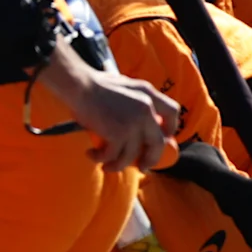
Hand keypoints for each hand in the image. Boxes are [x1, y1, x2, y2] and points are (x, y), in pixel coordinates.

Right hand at [30, 43, 183, 169]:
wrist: (79, 86)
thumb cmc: (94, 85)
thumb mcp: (125, 85)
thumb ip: (136, 98)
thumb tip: (140, 117)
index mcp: (149, 94)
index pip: (172, 112)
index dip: (170, 128)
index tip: (162, 138)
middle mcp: (146, 109)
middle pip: (158, 142)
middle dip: (151, 158)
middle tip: (142, 167)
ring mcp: (134, 122)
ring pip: (132, 155)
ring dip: (119, 165)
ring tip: (106, 166)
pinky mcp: (119, 133)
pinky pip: (113, 156)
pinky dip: (101, 159)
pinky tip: (91, 155)